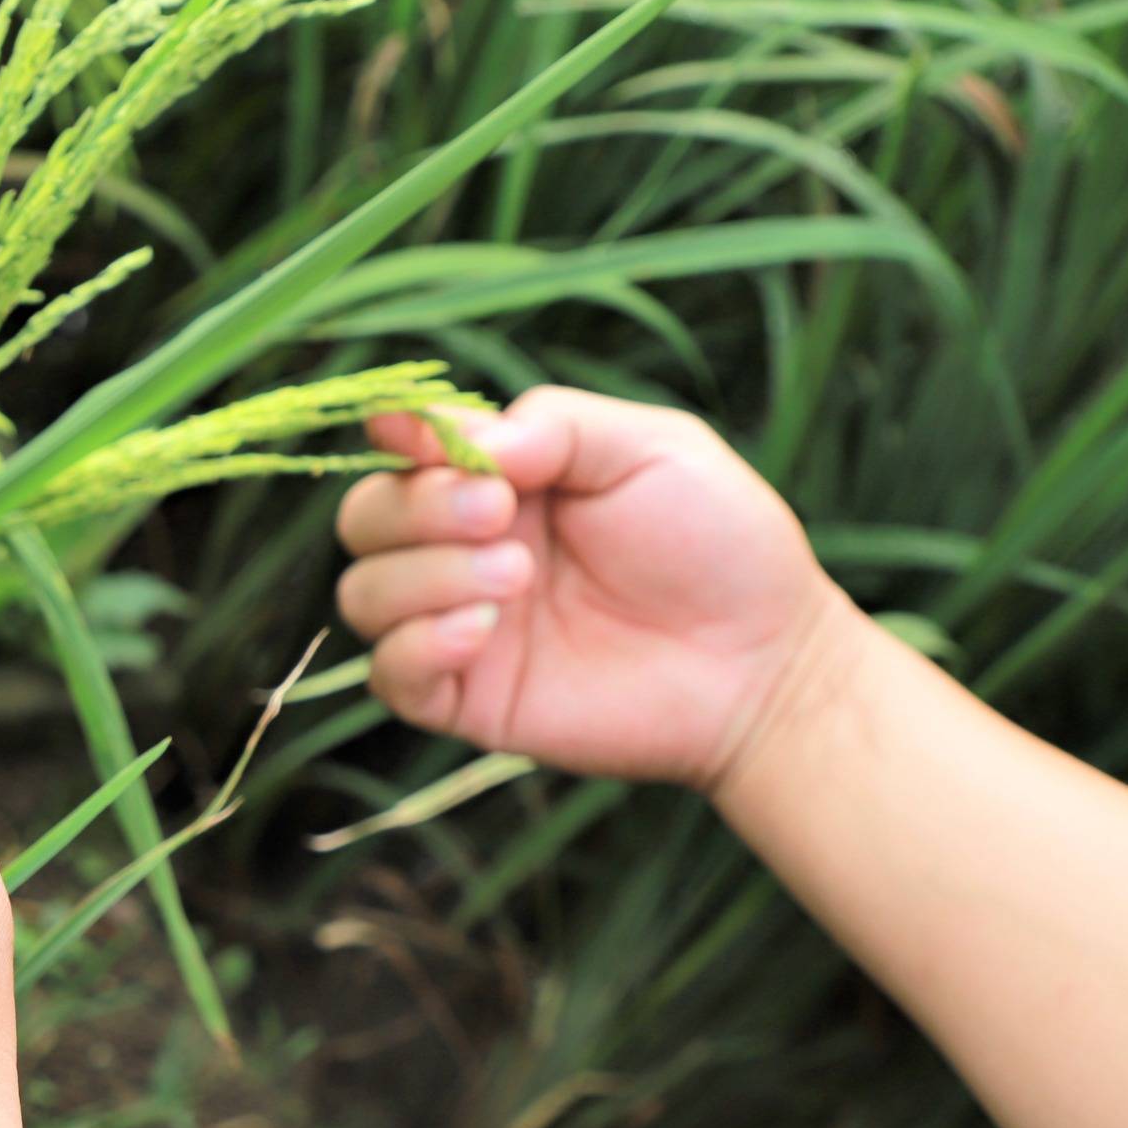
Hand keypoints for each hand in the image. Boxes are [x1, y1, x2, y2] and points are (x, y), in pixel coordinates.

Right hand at [333, 384, 852, 792]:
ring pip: (362, 595)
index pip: (402, 450)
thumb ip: (553, 427)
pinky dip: (416, 646)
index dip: (396, 436)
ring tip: (518, 578)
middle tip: (501, 514)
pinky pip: (388, 675)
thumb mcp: (649, 448)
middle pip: (364, 519)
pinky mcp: (468, 700)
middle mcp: (465, 549)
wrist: (764, 664)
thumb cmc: (719, 544)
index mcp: (501, 479)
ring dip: (423, 577)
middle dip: (416, 509)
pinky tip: (484, 632)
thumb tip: (454, 435)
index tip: (419, 436)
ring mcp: (462, 627)